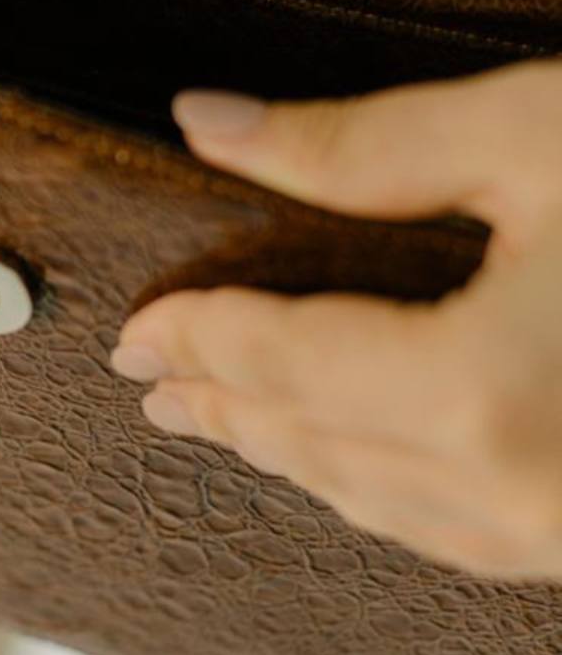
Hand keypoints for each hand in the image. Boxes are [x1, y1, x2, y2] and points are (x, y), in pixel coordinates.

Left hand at [110, 59, 561, 579]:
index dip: (194, 336)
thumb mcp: (539, 132)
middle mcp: (526, 490)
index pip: (280, 361)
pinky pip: (460, 532)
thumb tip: (205, 121)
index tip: (133, 326)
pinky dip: (381, 492)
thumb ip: (357, 144)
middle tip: (151, 383)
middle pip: (316, 441)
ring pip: (382, 502)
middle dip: (223, 404)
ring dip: (291, 454)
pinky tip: (357, 469)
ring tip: (223, 422)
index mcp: (487, 391)